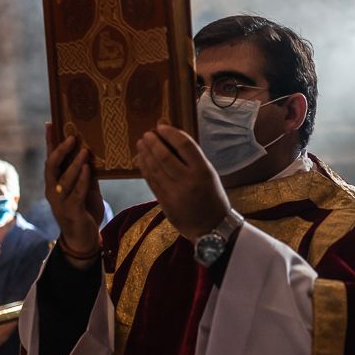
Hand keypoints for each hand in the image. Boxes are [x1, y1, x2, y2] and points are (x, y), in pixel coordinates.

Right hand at [44, 124, 104, 257]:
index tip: (50, 124)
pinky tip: (89, 169)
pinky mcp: (71, 212)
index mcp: (54, 183)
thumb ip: (87, 173)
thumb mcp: (86, 189)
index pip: (50, 158)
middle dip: (60, 150)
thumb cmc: (85, 211)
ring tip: (85, 151)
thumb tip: (92, 151)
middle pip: (51, 166)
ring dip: (75, 164)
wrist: (83, 240)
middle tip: (72, 137)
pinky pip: (76, 193)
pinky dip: (83, 180)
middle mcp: (53, 191)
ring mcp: (60, 202)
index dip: (49, 142)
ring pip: (64, 179)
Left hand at [135, 125, 228, 242]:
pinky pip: (151, 182)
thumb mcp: (210, 175)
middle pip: (165, 156)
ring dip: (146, 154)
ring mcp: (175, 193)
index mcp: (203, 171)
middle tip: (147, 134)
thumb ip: (193, 160)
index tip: (162, 127)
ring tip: (141, 144)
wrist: (212, 228)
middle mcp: (188, 181)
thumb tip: (173, 142)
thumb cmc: (213, 198)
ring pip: (155, 169)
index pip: (185, 145)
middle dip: (153, 143)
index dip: (171, 134)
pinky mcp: (165, 203)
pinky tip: (141, 160)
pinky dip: (144, 169)